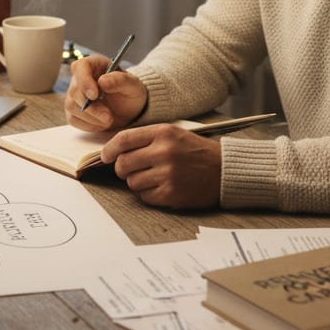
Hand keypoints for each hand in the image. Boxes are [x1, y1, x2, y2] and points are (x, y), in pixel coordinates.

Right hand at [65, 54, 147, 132]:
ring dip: (91, 117)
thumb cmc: (130, 92)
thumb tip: (102, 81)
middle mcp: (80, 78)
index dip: (84, 81)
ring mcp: (74, 95)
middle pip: (75, 91)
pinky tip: (102, 123)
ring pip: (72, 106)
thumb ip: (120, 80)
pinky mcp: (73, 111)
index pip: (80, 67)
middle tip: (108, 117)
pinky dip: (89, 125)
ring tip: (109, 120)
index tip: (95, 95)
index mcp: (93, 64)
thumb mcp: (132, 85)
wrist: (129, 109)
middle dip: (92, 107)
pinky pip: (73, 119)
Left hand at [100, 124, 220, 208]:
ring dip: (137, 182)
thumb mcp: (173, 133)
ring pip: (131, 182)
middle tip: (133, 170)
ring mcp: (167, 174)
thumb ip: (146, 138)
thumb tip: (114, 150)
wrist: (224, 170)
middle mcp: (164, 152)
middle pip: (123, 164)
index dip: (109, 149)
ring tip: (153, 178)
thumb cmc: (196, 151)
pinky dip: (148, 194)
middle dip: (123, 169)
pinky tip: (162, 187)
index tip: (105, 156)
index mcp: (163, 133)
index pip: (123, 140)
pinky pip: (144, 197)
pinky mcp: (171, 193)